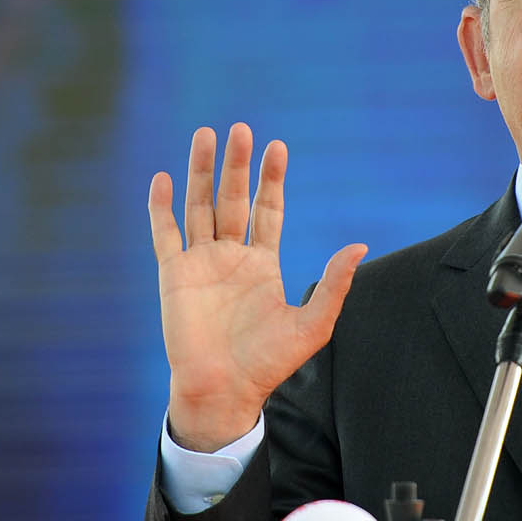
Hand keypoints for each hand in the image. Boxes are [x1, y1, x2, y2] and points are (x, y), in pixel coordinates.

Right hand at [151, 124, 366, 452]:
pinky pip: (165, 234)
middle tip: (240, 129)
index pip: (267, 210)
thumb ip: (334, 285)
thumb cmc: (268, 364)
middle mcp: (231, 257)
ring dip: (200, 172)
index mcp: (262, 264)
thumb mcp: (312, 324)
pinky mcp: (173, 275)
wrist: (223, 391)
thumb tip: (359, 247)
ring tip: (205, 135)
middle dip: (236, 164)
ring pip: (199, 206)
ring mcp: (201, 263)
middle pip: (232, 199)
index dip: (272, 179)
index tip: (277, 147)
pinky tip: (164, 178)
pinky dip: (162, 207)